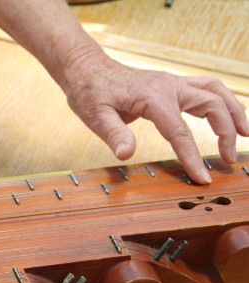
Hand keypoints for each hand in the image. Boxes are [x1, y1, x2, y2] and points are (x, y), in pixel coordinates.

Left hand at [61, 53, 248, 182]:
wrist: (86, 69)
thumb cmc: (89, 91)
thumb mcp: (95, 116)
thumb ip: (113, 134)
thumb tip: (126, 154)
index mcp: (153, 97)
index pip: (180, 132)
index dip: (193, 156)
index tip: (202, 177)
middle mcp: (169, 86)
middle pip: (212, 105)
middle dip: (225, 133)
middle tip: (229, 160)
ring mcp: (172, 82)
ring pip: (216, 91)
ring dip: (234, 111)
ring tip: (245, 135)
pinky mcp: (171, 84)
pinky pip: (206, 89)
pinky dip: (222, 101)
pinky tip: (228, 117)